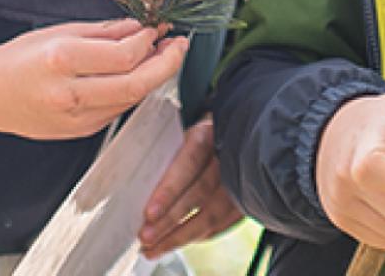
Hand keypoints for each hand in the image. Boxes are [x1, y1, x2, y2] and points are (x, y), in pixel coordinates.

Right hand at [0, 18, 186, 139]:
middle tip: (179, 46)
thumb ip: (104, 32)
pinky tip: (135, 75)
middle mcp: (69, 93)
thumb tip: (140, 29)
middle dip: (167, 64)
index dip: (149, 42)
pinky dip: (132, 92)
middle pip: (136, 85)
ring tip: (160, 56)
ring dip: (152, 78)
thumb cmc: (20, 59)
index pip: (123, 55)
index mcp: (62, 60)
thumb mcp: (59, 32)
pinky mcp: (80, 132)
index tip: (157, 30)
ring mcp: (75, 118)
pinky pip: (117, 110)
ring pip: (131, 100)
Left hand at [137, 117, 242, 256]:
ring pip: (213, 215)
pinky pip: (223, 224)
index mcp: (208, 135)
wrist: (232, 135)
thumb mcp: (181, 136)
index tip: (149, 213)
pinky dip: (199, 236)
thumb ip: (166, 157)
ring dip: (181, 236)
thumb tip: (137, 189)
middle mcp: (228, 156)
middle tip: (146, 238)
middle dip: (170, 220)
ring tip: (155, 249)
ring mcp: (241, 180)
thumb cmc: (197, 139)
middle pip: (200, 193)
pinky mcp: (247, 199)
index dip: (169, 190)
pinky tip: (179, 241)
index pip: (189, 163)